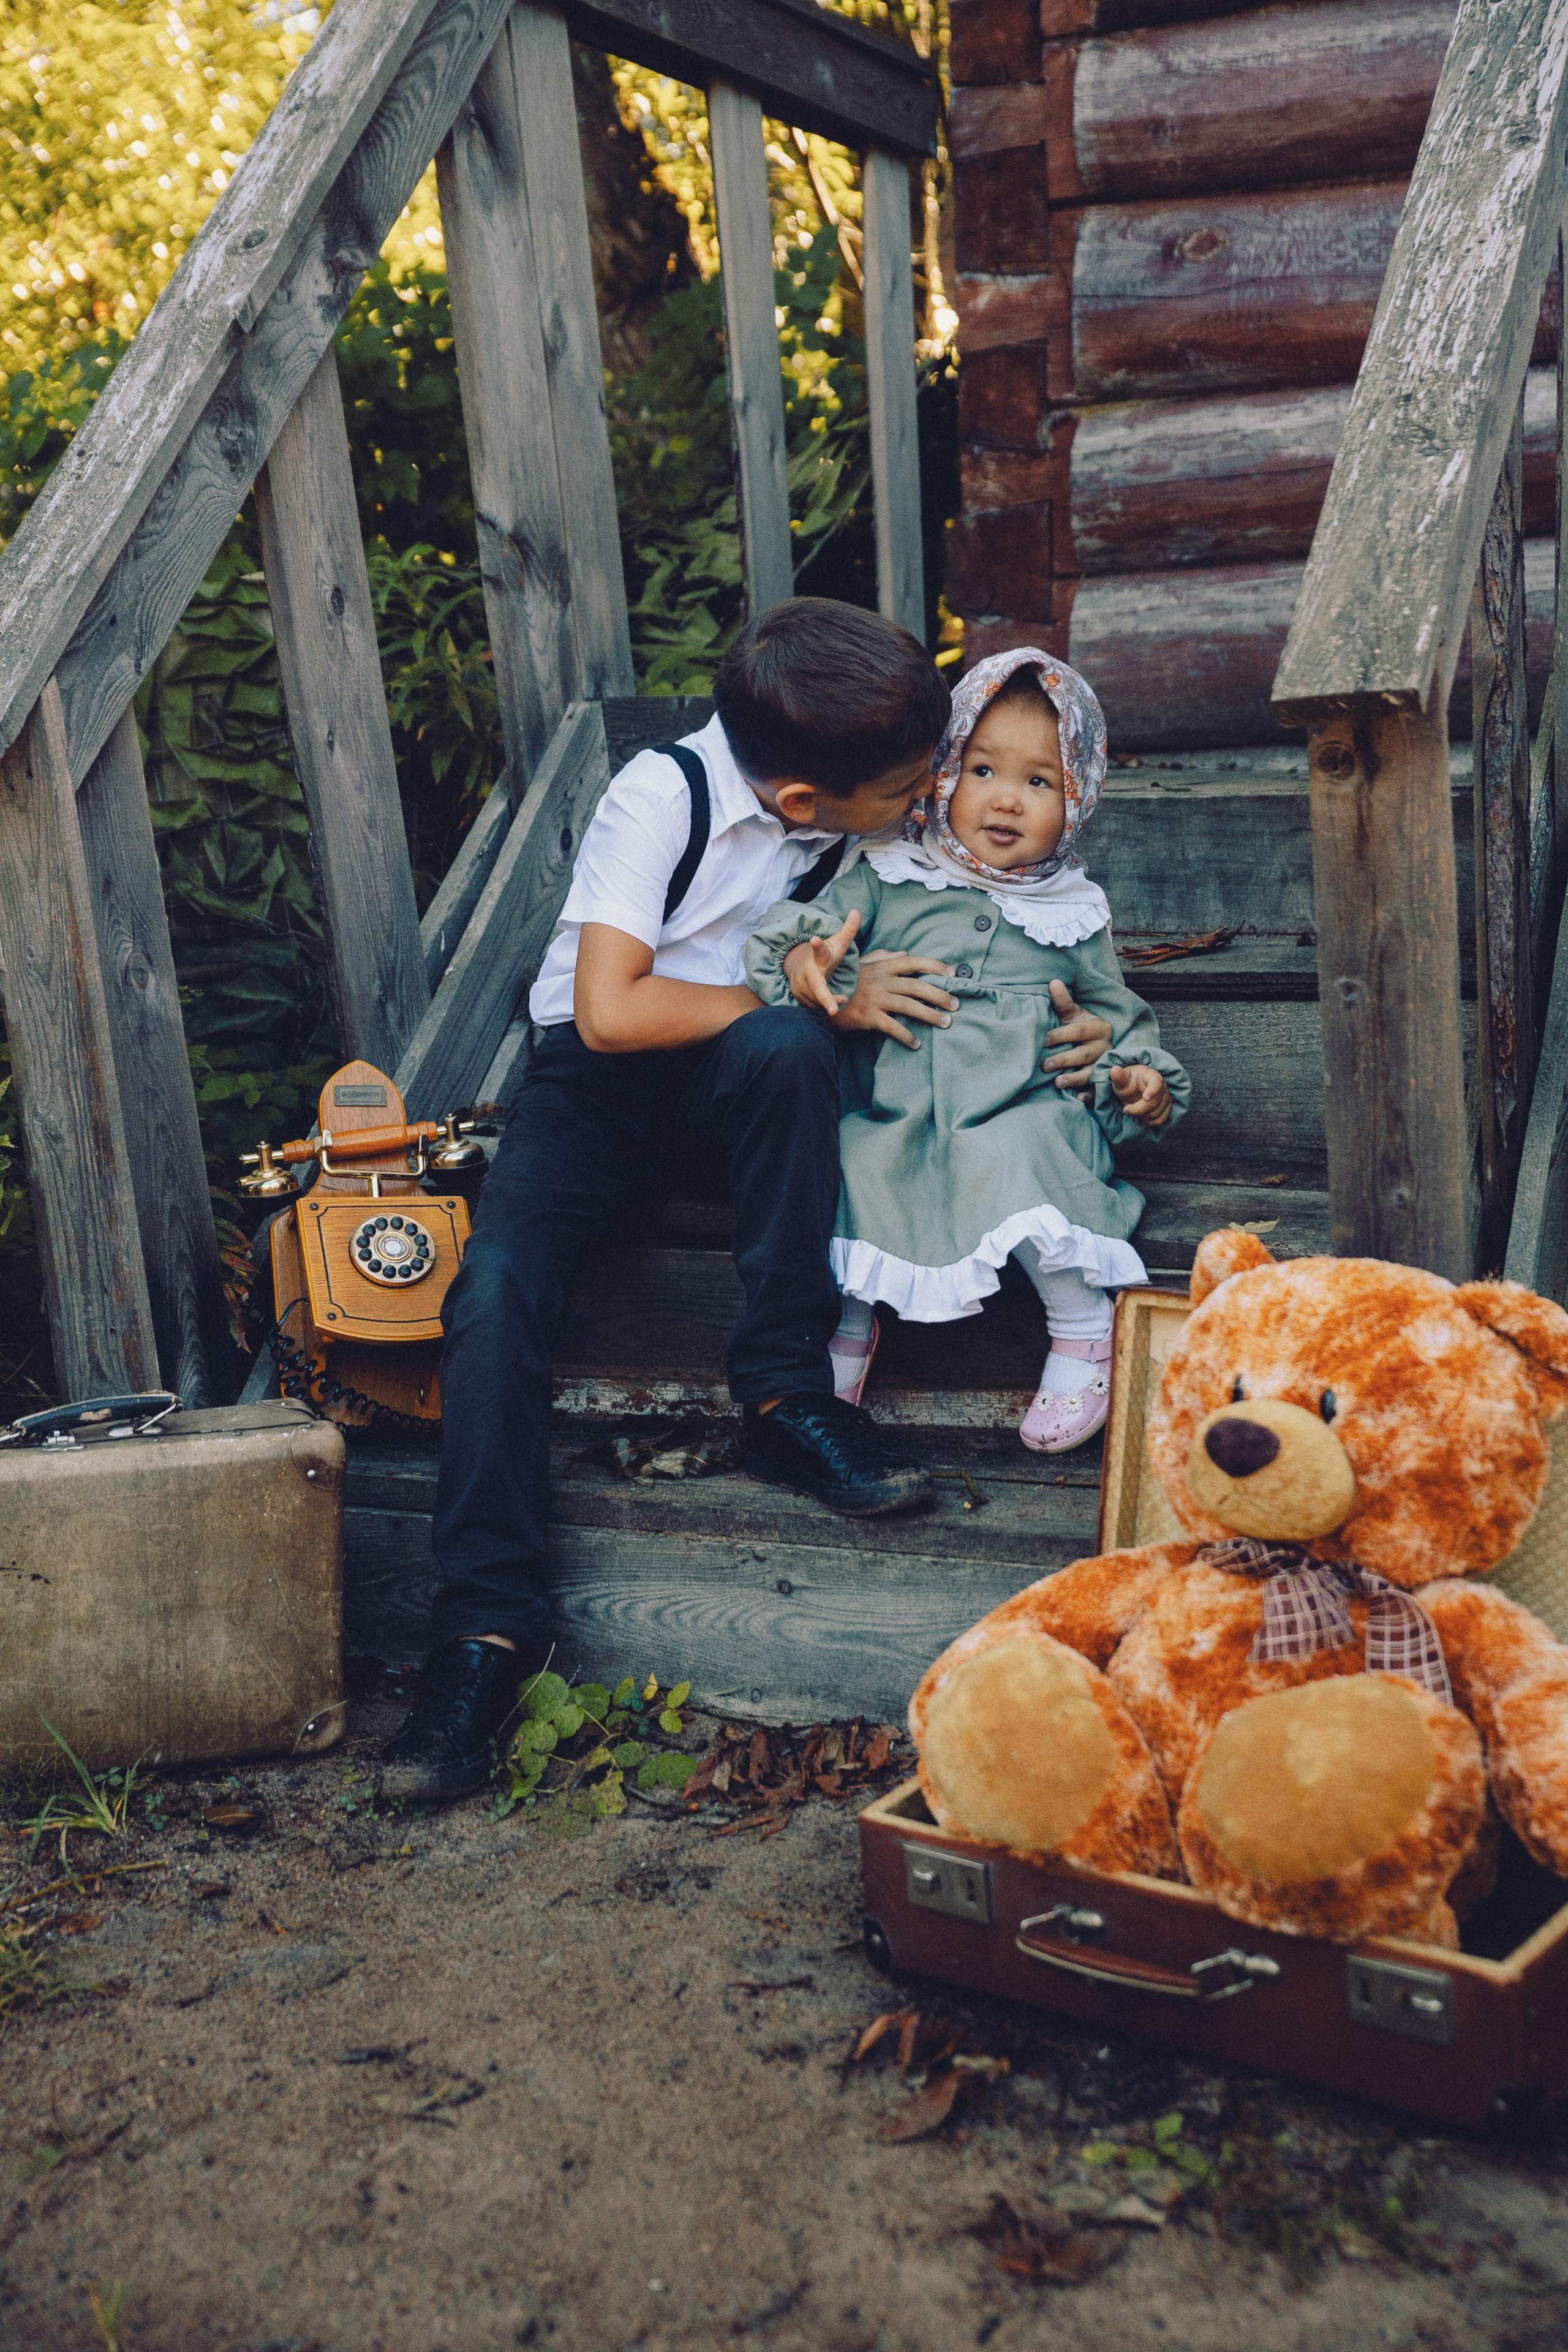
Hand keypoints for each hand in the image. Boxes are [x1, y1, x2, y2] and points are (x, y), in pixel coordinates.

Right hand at [783, 910, 860, 1014]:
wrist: (798, 965)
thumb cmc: (824, 956)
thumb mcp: (837, 943)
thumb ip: (848, 930)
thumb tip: (857, 911)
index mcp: (819, 956)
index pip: (819, 950)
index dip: (817, 945)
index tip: (815, 939)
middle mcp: (807, 971)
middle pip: (817, 987)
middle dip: (825, 998)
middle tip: (833, 1010)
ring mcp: (800, 985)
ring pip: (819, 1001)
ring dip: (831, 1002)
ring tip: (841, 998)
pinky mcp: (797, 996)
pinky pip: (814, 1008)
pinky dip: (824, 1007)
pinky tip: (828, 1004)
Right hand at [835, 949, 958, 1049]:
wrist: (819, 995)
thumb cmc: (843, 980)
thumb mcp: (862, 964)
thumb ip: (883, 957)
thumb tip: (903, 954)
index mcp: (882, 967)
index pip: (913, 962)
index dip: (934, 966)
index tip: (952, 972)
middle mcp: (882, 982)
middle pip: (917, 986)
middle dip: (940, 994)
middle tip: (956, 1005)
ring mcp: (876, 999)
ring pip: (909, 1006)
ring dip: (930, 1015)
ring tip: (946, 1023)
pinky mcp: (868, 1017)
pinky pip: (892, 1027)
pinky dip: (906, 1036)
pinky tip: (916, 1044)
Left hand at [1042, 979, 1113, 1091]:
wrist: (1098, 1042)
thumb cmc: (1080, 1026)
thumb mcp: (1074, 1013)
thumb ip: (1063, 1001)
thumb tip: (1053, 982)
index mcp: (1099, 1027)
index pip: (1078, 1031)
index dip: (1061, 1035)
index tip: (1043, 1040)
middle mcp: (1105, 1046)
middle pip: (1083, 1054)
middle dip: (1063, 1060)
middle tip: (1043, 1065)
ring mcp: (1105, 1064)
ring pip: (1091, 1073)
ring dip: (1074, 1079)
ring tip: (1058, 1083)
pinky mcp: (1104, 1080)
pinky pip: (1098, 1089)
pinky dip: (1088, 1095)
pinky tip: (1078, 1099)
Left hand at [1110, 1064, 1172, 1127]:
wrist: (1134, 1091)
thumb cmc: (1128, 1083)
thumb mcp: (1121, 1080)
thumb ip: (1118, 1077)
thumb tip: (1114, 1069)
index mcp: (1151, 1075)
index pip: (1156, 1082)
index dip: (1152, 1090)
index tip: (1145, 1097)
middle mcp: (1162, 1086)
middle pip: (1154, 1103)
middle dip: (1137, 1109)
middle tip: (1126, 1109)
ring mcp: (1166, 1097)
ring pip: (1156, 1113)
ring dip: (1142, 1115)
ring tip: (1133, 1110)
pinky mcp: (1167, 1108)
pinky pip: (1160, 1120)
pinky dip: (1149, 1121)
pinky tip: (1141, 1115)